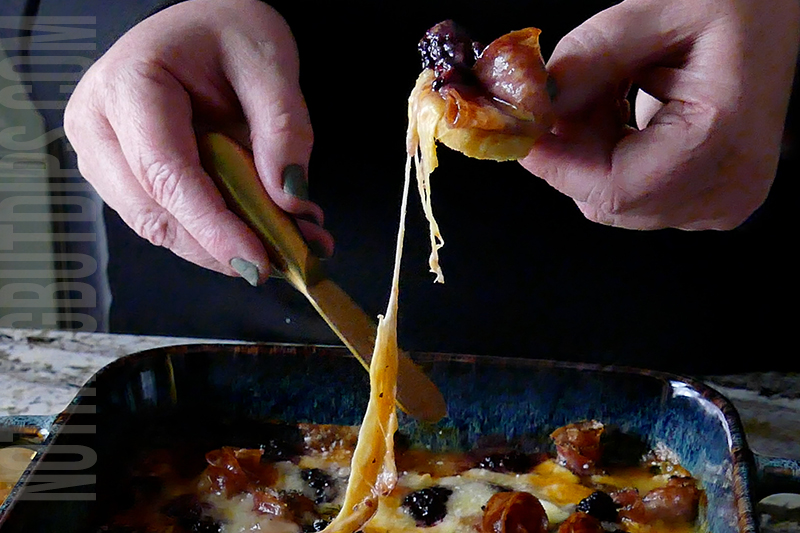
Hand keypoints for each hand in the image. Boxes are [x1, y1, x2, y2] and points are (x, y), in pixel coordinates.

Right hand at [64, 0, 333, 284]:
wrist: (202, 25)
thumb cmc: (229, 32)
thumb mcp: (269, 64)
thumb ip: (283, 130)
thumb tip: (288, 200)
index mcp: (129, 85)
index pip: (166, 174)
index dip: (212, 227)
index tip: (256, 261)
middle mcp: (98, 124)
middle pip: (156, 213)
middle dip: (221, 246)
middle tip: (286, 260)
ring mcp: (101, 153)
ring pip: (158, 226)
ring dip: (220, 246)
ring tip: (283, 243)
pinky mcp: (118, 174)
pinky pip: (165, 219)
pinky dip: (212, 233)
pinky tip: (257, 230)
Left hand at [521, 0, 799, 229]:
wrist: (774, 12)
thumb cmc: (735, 0)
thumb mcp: (657, 8)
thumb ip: (590, 58)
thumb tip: (532, 107)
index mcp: (721, 139)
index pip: (613, 190)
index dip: (556, 164)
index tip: (521, 129)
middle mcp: (729, 187)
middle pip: (609, 199)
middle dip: (574, 149)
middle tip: (573, 89)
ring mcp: (724, 201)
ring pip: (614, 201)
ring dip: (591, 151)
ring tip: (614, 91)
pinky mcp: (711, 199)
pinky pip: (633, 195)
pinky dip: (611, 157)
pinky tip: (627, 112)